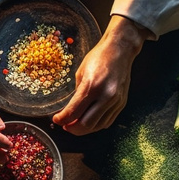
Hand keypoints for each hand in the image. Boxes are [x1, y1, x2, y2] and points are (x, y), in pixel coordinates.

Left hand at [52, 15, 149, 134]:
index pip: (73, 112)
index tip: (56, 120)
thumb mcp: (81, 73)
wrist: (120, 50)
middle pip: (86, 125)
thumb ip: (76, 94)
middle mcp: (106, 96)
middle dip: (72, 128)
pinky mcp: (122, 103)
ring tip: (76, 123)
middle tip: (65, 125)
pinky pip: (107, 121)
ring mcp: (116, 101)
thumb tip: (69, 111)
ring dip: (84, 129)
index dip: (62, 120)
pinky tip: (89, 120)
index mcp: (92, 86)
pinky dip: (96, 125)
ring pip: (97, 126)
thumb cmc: (99, 57)